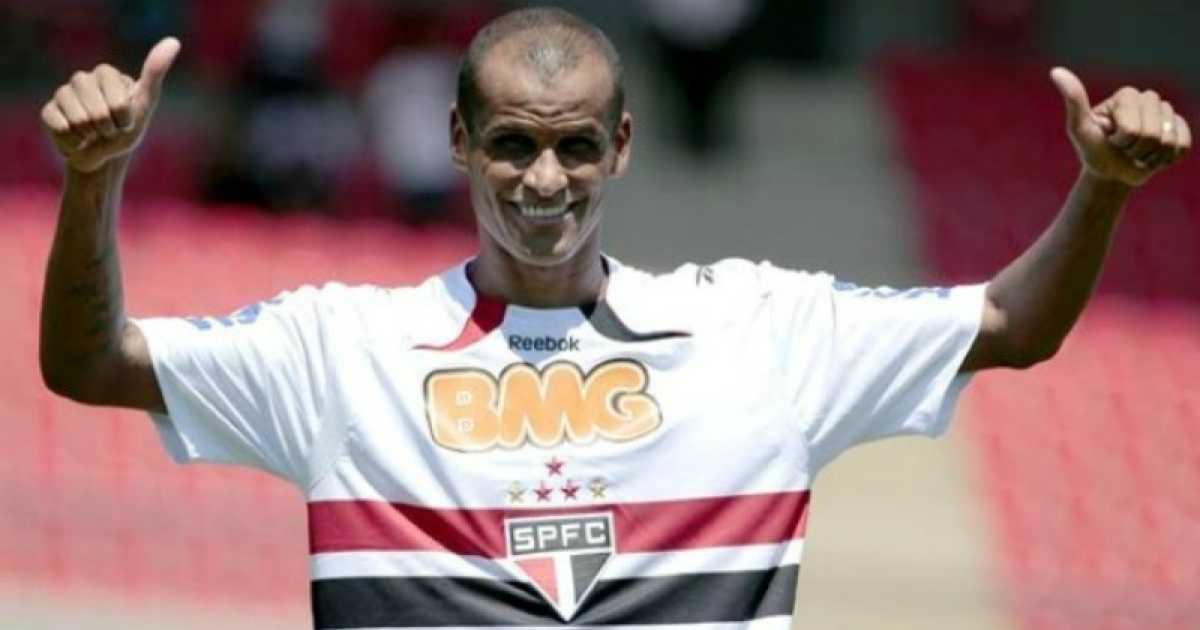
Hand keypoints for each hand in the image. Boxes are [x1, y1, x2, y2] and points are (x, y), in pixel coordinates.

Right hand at [41, 37, 180, 172]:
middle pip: (97, 112)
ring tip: (95, 133)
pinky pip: (61, 128)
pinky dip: (75, 142)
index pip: (117, 102)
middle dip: (108, 129)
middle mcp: (82, 79)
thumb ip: (155, 73)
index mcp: (106, 73)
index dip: (124, 118)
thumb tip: (174, 41)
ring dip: (92, 136)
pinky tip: (79, 139)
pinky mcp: (48, 111)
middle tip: (110, 129)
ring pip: (78, 120)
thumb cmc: (127, 128)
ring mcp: (63, 94)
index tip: (126, 120)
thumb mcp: (145, 102)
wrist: (105, 154)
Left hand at [1052, 67, 1191, 187]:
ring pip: (1169, 141)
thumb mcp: (1079, 128)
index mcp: (1127, 94)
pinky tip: (1153, 155)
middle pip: (1153, 133)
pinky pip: (1182, 146)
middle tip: (1124, 148)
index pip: (1133, 127)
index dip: (1122, 140)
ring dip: (1151, 156)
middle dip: (1136, 149)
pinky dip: (1167, 159)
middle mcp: (1149, 99)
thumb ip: (1074, 100)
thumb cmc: (1093, 149)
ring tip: (1137, 152)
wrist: (1111, 172)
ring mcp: (1167, 113)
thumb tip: (1055, 71)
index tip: (1110, 139)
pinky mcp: (1181, 129)